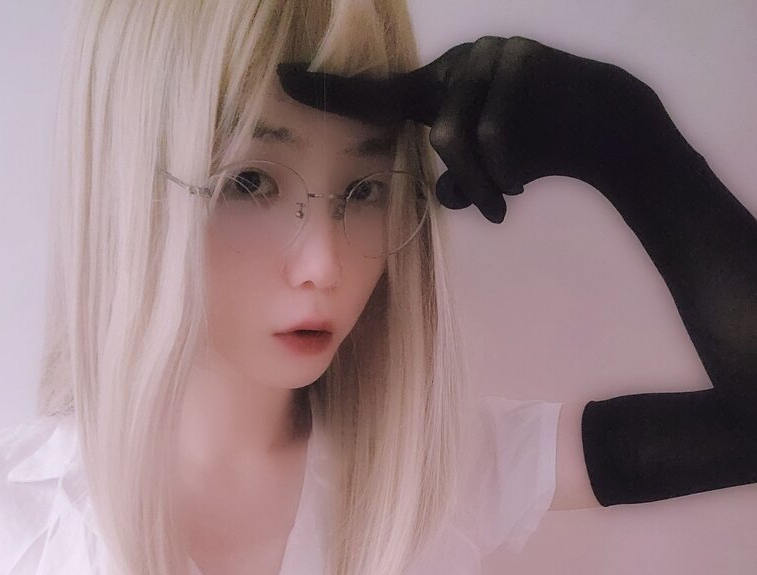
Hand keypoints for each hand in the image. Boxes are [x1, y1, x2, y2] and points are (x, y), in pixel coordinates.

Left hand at [278, 36, 652, 222]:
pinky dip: (510, 168)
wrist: (605, 126)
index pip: (377, 92)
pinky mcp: (521, 59)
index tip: (280, 78)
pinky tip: (530, 174)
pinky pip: (497, 133)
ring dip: (488, 181)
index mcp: (440, 87)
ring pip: (458, 137)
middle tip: (494, 208)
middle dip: (470, 182)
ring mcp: (489, 55)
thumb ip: (460, 178)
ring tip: (511, 194)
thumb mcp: (490, 168)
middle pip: (434, 136)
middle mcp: (457, 63)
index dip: (329, 89)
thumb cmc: (539, 147)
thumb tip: (445, 195)